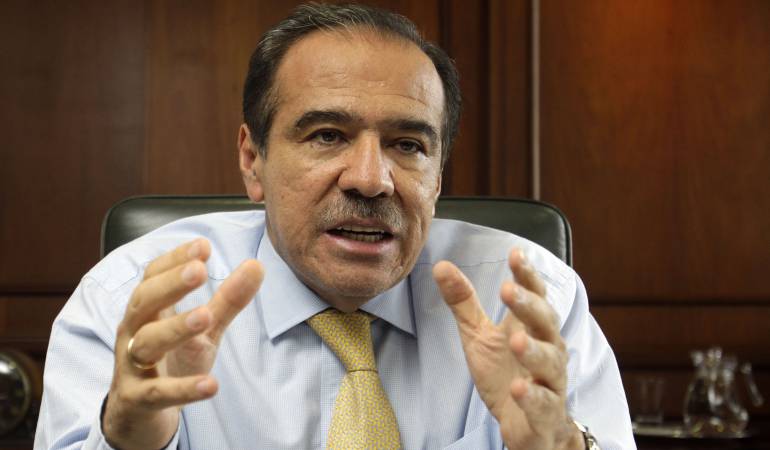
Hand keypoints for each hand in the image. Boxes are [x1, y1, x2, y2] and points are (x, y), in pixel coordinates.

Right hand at [102, 239, 263, 449]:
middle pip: (144, 302)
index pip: (153, 276)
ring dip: (175, 328)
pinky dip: (183, 389)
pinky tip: (211, 385)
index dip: (174, 260)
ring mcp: (132, 366)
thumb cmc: (172, 361)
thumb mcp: (204, 329)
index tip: (203, 246)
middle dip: (170, 284)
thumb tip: (256, 265)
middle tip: (200, 270)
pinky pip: (158, 393)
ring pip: (146, 343)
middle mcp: (134, 332)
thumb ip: (227, 299)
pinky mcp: (138, 400)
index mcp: (148, 310)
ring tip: (205, 316)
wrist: (138, 415)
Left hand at [433, 249, 582, 449]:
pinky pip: (543, 404)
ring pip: (549, 362)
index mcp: (531, 327)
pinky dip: (533, 396)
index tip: (516, 254)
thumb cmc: (505, 374)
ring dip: (534, 350)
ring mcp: (550, 381)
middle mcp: (548, 349)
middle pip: (545, 322)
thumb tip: (441, 265)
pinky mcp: (546, 413)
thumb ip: (464, 302)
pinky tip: (519, 389)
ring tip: (516, 340)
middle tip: (508, 290)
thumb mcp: (479, 336)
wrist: (528, 426)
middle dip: (529, 305)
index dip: (527, 275)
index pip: (534, 295)